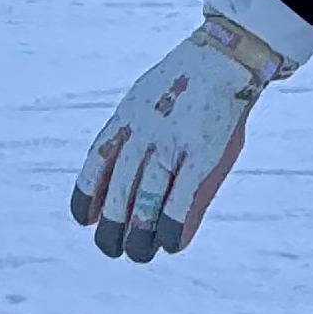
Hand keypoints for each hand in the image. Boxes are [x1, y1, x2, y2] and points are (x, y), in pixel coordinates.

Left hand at [69, 14, 288, 263]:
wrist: (227, 59)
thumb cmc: (185, 84)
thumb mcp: (146, 99)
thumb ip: (128, 134)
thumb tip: (109, 170)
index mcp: (126, 118)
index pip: (96, 163)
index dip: (85, 196)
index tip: (85, 220)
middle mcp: (143, 134)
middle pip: (117, 193)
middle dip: (111, 228)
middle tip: (112, 248)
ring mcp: (173, 145)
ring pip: (146, 204)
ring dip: (140, 237)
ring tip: (138, 255)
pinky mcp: (204, 157)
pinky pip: (181, 202)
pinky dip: (172, 228)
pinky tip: (170, 245)